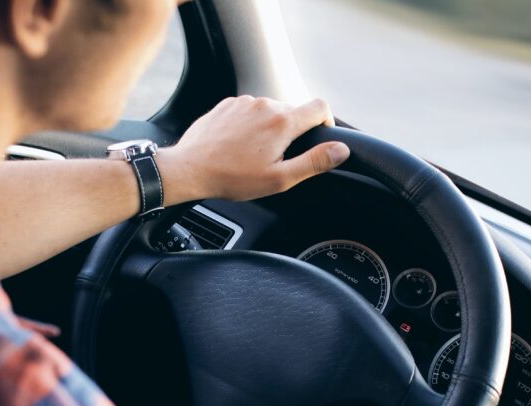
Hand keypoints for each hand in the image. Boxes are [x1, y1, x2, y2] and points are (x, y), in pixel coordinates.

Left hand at [158, 96, 350, 203]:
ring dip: (270, 128)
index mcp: (283, 122)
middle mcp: (265, 104)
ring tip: (254, 154)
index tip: (320, 137)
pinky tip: (239, 145)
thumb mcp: (279, 178)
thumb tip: (341, 150)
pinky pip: (249, 110)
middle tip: (278, 158)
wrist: (190, 168)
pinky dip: (251, 125)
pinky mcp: (228, 104)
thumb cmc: (233, 178)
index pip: (320, 107)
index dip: (326, 122)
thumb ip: (314, 162)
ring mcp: (244, 102)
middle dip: (293, 132)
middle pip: (294, 111)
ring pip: (270, 111)